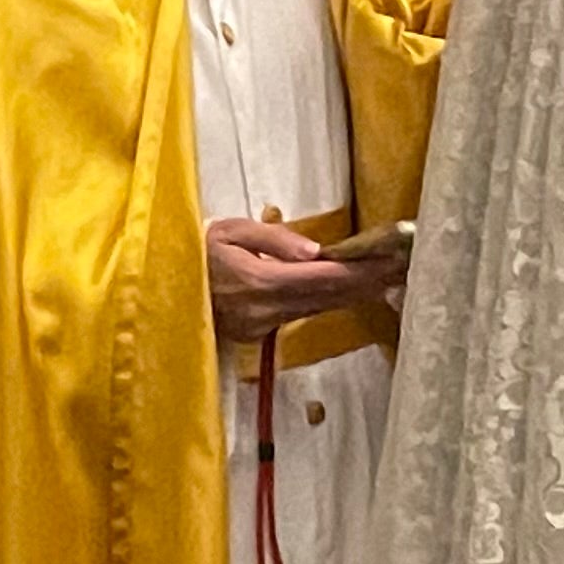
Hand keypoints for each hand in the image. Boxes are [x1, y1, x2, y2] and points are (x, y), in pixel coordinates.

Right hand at [206, 216, 400, 345]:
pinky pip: (303, 312)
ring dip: (355, 292)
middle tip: (406, 267)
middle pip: (328, 295)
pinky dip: (332, 300)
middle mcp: (265, 309)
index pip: (322, 277)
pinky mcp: (259, 331)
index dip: (359, 270)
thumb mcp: (228, 231)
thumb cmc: (195, 250)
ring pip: (319, 306)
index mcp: (259, 281)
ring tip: (392, 277)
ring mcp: (262, 324)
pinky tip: (355, 291)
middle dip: (368, 281)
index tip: (390, 260)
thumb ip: (272, 238)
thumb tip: (314, 249)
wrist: (158, 288)